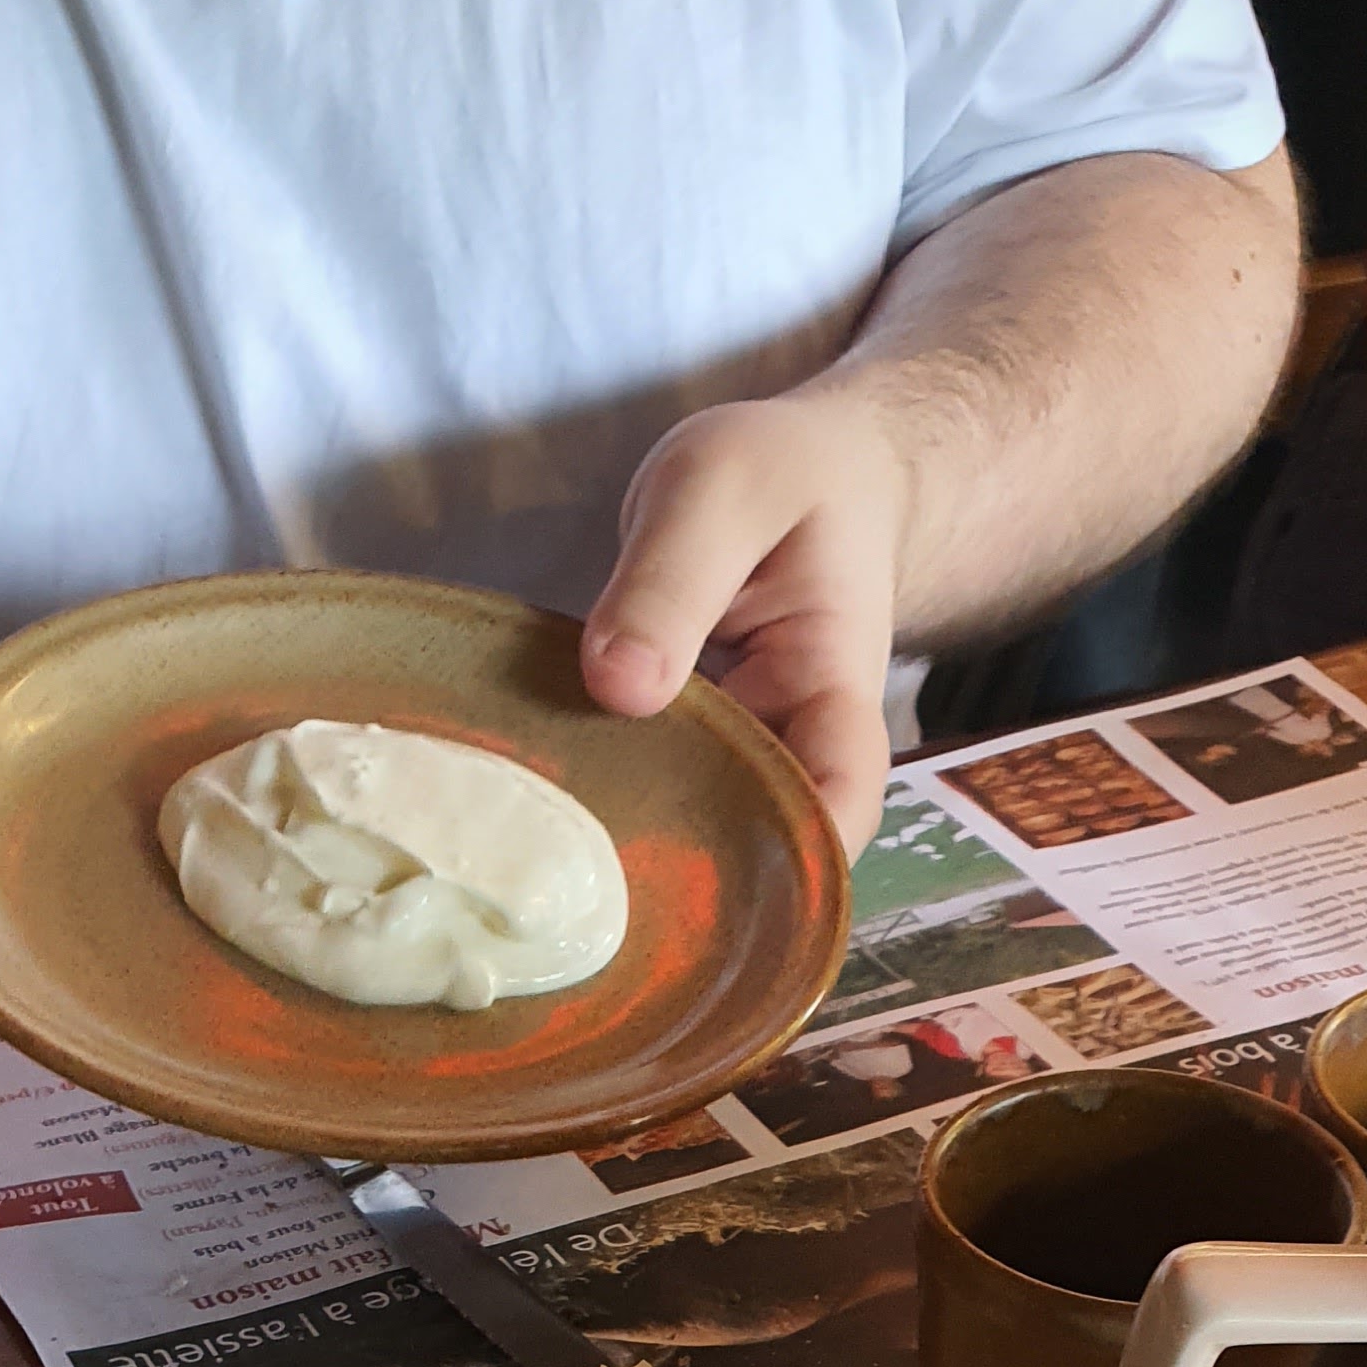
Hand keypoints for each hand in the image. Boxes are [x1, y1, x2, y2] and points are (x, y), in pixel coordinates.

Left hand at [581, 391, 909, 853]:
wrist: (810, 478)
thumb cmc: (784, 477)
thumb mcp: (720, 488)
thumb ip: (668, 582)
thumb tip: (617, 686)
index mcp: (833, 693)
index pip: (839, 805)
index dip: (788, 865)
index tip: (699, 880)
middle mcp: (790, 749)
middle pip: (754, 849)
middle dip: (672, 880)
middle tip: (570, 888)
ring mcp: (732, 756)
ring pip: (689, 832)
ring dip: (620, 848)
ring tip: (535, 867)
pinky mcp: (679, 749)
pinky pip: (643, 794)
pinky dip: (593, 802)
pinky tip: (528, 815)